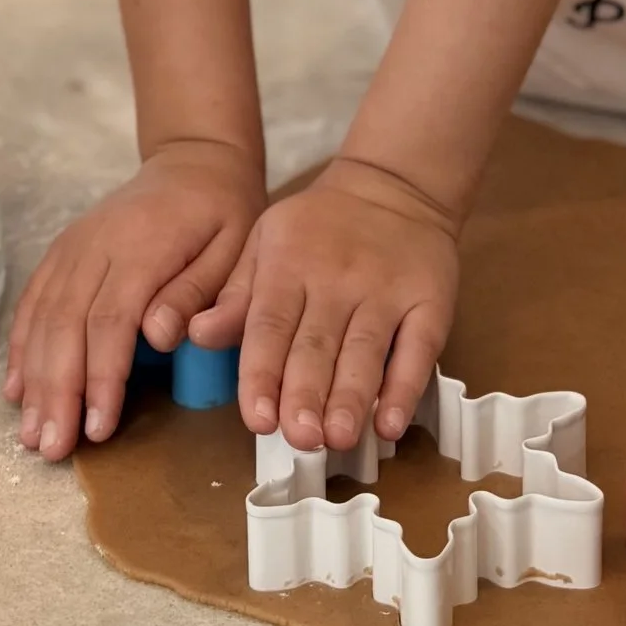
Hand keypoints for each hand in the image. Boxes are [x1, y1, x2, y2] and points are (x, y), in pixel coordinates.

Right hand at [5, 138, 264, 460]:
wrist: (194, 163)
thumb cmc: (223, 214)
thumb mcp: (234, 249)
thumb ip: (195, 292)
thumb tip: (158, 336)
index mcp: (142, 246)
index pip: (111, 320)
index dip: (101, 377)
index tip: (98, 427)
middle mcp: (95, 245)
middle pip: (65, 324)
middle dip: (56, 391)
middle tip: (53, 447)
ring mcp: (73, 246)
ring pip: (43, 317)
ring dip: (33, 379)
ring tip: (31, 433)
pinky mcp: (62, 252)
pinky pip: (34, 301)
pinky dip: (21, 347)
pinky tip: (16, 388)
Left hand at [194, 156, 459, 454]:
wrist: (394, 187)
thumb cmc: (317, 228)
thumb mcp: (264, 243)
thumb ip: (234, 296)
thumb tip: (196, 334)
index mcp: (288, 264)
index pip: (270, 326)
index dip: (262, 374)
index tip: (257, 419)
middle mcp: (337, 279)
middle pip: (317, 344)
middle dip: (306, 394)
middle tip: (299, 438)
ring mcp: (386, 291)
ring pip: (365, 350)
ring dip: (351, 397)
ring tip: (338, 438)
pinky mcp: (428, 301)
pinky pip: (418, 349)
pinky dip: (404, 388)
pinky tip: (390, 424)